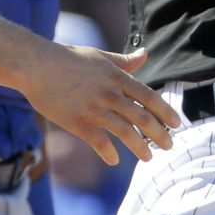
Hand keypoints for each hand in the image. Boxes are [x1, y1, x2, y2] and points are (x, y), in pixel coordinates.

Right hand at [22, 44, 178, 165]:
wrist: (37, 65)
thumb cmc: (68, 58)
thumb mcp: (100, 56)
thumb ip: (124, 60)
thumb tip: (145, 54)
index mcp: (117, 77)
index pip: (149, 97)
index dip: (165, 112)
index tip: (177, 124)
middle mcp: (110, 93)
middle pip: (142, 117)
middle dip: (159, 134)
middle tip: (169, 146)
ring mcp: (95, 109)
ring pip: (125, 132)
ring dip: (140, 147)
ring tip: (148, 157)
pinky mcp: (78, 122)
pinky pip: (99, 142)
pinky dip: (108, 153)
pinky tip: (114, 160)